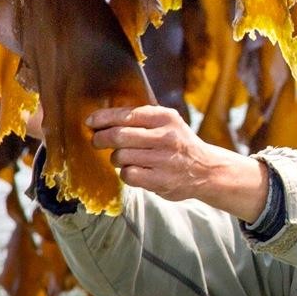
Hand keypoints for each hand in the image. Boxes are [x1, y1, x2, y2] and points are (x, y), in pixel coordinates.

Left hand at [87, 105, 268, 222]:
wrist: (206, 169)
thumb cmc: (177, 142)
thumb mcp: (167, 122)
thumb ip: (141, 118)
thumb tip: (102, 117)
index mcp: (165, 117)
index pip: (126, 114)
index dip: (103, 118)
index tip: (90, 122)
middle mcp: (165, 137)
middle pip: (119, 136)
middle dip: (101, 138)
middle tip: (96, 141)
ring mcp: (164, 160)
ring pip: (121, 157)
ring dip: (115, 158)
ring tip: (122, 158)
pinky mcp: (161, 180)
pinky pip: (128, 175)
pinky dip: (125, 173)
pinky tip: (133, 171)